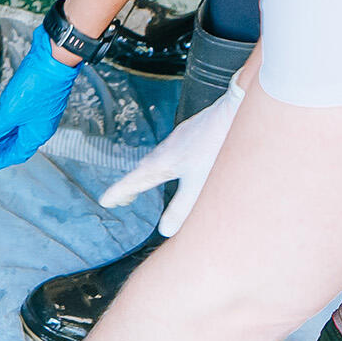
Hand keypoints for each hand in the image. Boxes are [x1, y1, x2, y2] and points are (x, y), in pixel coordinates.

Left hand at [0, 38, 80, 171]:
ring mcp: (39, 111)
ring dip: (2, 136)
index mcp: (37, 134)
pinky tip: (0, 119)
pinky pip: (19, 116)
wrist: (54, 59)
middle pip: (17, 143)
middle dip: (0, 149)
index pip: (16, 154)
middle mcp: (40, 125)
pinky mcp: (36, 97)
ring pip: (18, 129)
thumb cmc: (37, 86)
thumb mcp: (9, 112)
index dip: (0, 161)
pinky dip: (7, 121)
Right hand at [99, 70, 246, 235]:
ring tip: (147, 182)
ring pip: (156, 159)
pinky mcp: (191, 132)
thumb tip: (165, 231)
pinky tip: (178, 162)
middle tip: (124, 200)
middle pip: (141, 171)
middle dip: (131, 186)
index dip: (118, 194)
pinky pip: (170, 150)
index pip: (132, 183)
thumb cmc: (217, 145)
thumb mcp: (199, 183)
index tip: (105, 201)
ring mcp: (177, 139)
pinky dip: (165, 161)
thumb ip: (182, 208)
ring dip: (148, 173)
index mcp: (160, 164)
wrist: (235, 109)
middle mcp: (164, 151)